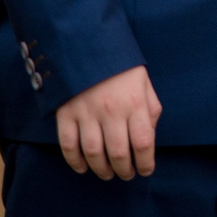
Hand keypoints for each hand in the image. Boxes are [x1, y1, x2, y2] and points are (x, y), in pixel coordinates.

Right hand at [55, 64, 160, 179]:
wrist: (87, 42)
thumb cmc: (120, 65)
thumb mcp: (144, 83)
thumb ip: (150, 109)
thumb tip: (148, 137)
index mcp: (134, 102)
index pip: (143, 143)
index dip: (145, 163)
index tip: (145, 170)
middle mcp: (111, 111)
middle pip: (118, 153)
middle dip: (124, 170)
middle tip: (126, 175)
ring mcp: (86, 113)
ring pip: (94, 153)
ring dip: (101, 170)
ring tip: (107, 174)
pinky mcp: (66, 113)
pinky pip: (69, 145)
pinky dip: (75, 161)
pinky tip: (83, 167)